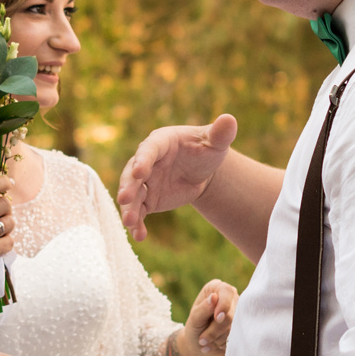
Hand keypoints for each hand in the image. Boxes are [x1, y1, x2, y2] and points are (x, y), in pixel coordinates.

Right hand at [116, 114, 238, 241]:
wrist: (202, 171)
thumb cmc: (207, 149)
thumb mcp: (215, 142)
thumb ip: (220, 133)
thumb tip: (230, 119)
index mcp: (159, 143)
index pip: (148, 150)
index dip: (142, 160)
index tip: (139, 172)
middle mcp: (146, 162)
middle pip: (132, 174)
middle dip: (128, 186)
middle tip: (124, 199)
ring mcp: (145, 182)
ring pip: (132, 195)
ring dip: (129, 208)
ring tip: (130, 222)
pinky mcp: (147, 200)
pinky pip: (139, 212)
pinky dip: (137, 223)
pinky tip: (139, 236)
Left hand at [173, 279, 236, 355]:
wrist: (199, 345)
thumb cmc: (195, 328)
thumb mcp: (194, 318)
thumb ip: (204, 308)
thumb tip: (214, 297)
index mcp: (216, 288)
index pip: (227, 291)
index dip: (224, 305)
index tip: (217, 318)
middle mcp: (231, 298)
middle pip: (230, 315)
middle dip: (215, 330)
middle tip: (202, 340)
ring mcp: (238, 312)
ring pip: (234, 328)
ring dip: (217, 339)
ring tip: (205, 343)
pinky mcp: (242, 326)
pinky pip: (237, 337)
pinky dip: (223, 343)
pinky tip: (214, 345)